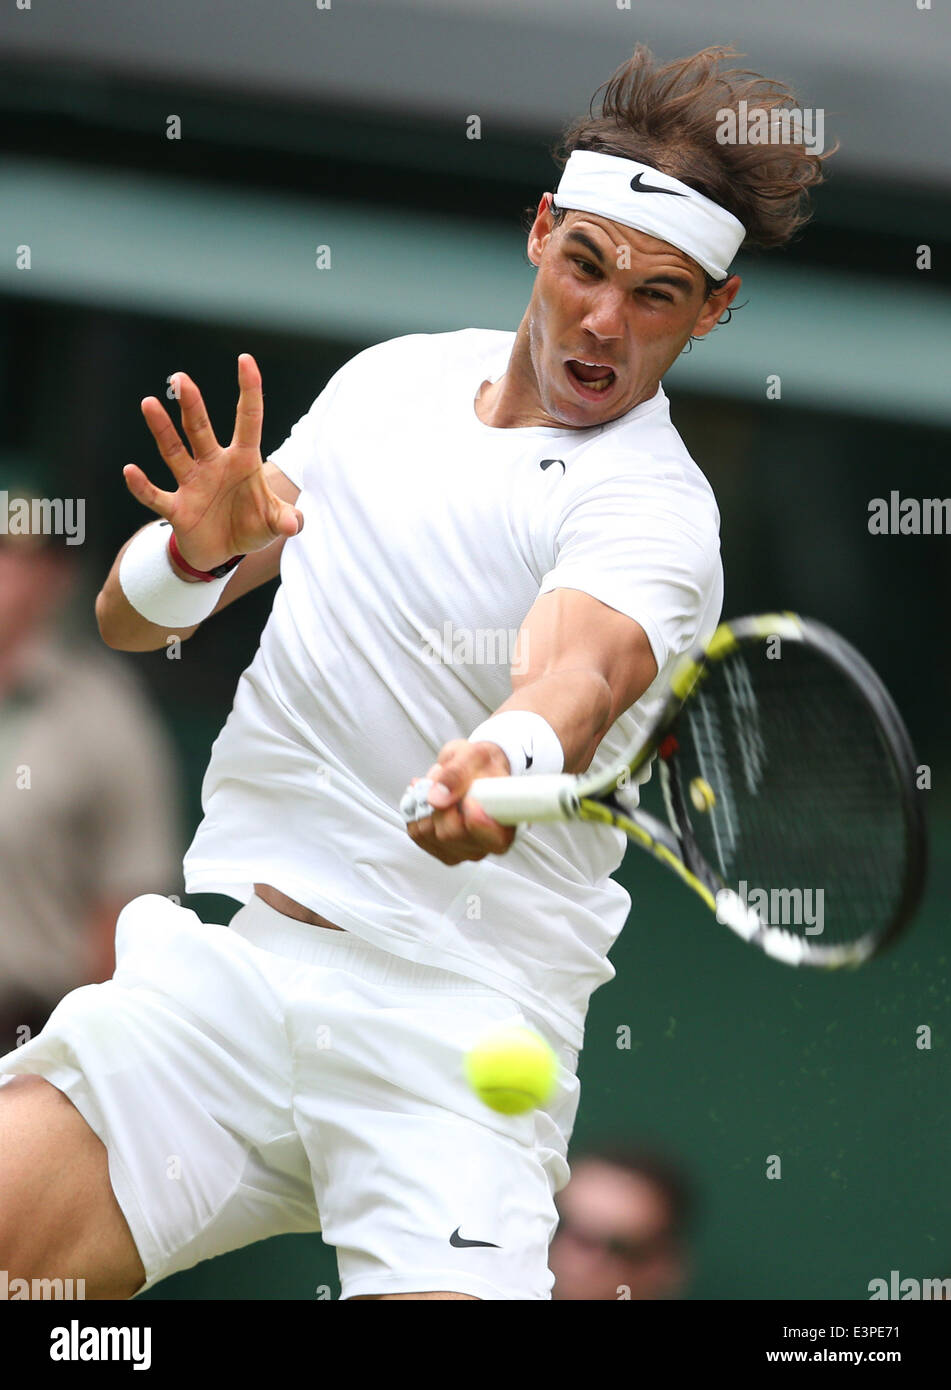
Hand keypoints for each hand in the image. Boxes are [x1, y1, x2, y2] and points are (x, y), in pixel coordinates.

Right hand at [124, 353, 302, 571]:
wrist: (223, 553)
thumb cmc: (251, 527)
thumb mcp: (274, 523)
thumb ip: (286, 519)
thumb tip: (294, 523)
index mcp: (242, 461)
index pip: (247, 420)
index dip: (248, 391)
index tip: (245, 360)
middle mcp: (214, 465)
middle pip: (200, 429)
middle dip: (191, 404)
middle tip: (180, 378)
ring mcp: (192, 484)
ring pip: (173, 452)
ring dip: (162, 430)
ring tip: (149, 403)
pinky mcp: (177, 509)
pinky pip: (155, 496)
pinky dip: (142, 486)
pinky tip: (130, 471)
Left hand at [401, 739, 516, 864]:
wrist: (475, 770)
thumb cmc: (482, 765)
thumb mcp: (474, 755)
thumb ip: (458, 773)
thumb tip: (438, 798)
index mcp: (508, 824)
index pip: (496, 839)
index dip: (477, 822)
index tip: (468, 800)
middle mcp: (487, 843)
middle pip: (451, 834)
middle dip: (441, 802)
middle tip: (446, 778)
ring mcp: (463, 849)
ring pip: (429, 833)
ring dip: (426, 803)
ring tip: (440, 786)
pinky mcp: (442, 849)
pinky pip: (417, 833)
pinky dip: (415, 811)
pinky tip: (427, 798)